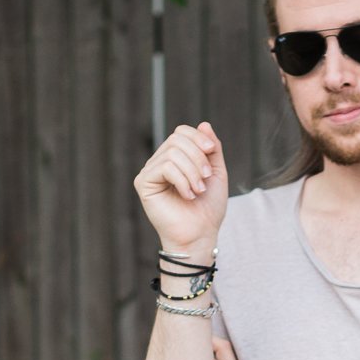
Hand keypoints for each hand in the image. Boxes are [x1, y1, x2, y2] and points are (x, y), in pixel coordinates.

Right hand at [132, 120, 227, 255]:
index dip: (198, 137)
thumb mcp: (216, 172)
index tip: (211, 152)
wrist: (200, 235)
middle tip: (206, 179)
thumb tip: (203, 124)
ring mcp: (150, 172)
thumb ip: (212, 148)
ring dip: (192, 172)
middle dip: (198, 158)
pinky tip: (188, 196)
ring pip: (172, 153)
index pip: (181, 132)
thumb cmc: (207, 209)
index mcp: (175, 159)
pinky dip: (182, 180)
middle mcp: (160, 162)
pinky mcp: (143, 183)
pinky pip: (165, 167)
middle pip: (177, 139)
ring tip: (198, 191)